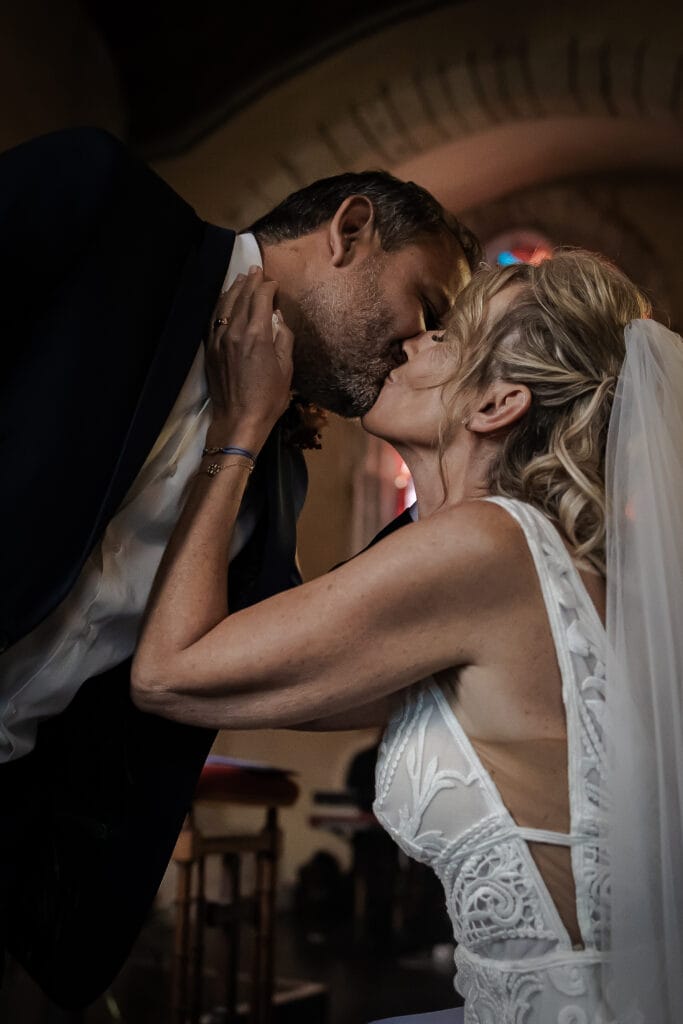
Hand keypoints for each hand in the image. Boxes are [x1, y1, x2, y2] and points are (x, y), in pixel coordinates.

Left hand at [205, 268, 293, 451]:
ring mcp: (219, 340)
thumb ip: (283, 338)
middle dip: (250, 282)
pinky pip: (214, 319)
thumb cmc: (268, 398)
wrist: (238, 420)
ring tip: (241, 279)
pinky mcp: (210, 350)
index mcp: (256, 335)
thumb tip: (277, 318)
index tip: (274, 284)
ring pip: (225, 305)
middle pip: (241, 297)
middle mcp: (235, 332)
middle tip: (256, 270)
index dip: (268, 287)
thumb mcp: (287, 368)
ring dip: (234, 289)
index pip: (261, 298)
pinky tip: (225, 301)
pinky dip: (221, 306)